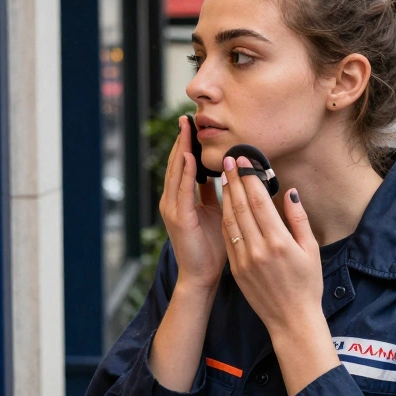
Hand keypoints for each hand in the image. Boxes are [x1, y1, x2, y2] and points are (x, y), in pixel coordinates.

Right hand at [159, 116, 226, 292]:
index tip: (192, 125)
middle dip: (182, 141)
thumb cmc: (210, 248)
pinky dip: (186, 171)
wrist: (202, 276)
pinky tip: (190, 156)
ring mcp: (172, 209)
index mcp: (181, 200)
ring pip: (176, 172)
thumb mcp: (215, 214)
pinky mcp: (178, 218)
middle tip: (187, 118)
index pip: (184, 166)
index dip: (187, 145)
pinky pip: (182, 189)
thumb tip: (223, 174)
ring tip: (186, 129)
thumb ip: (214, 195)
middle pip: (177, 164)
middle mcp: (172, 201)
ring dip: (181, 149)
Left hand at [221, 156, 323, 335]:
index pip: (260, 201)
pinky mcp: (236, 269)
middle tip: (228, 160)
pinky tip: (224, 205)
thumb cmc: (307, 284)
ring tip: (224, 177)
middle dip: (234, 180)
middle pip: (242, 207)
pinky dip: (225, 218)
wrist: (291, 319)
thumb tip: (290, 191)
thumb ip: (299, 219)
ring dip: (226, 196)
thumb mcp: (311, 250)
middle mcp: (259, 249)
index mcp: (279, 242)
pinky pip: (228, 237)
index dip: (250, 178)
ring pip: (231, 220)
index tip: (244, 160)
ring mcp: (244, 260)